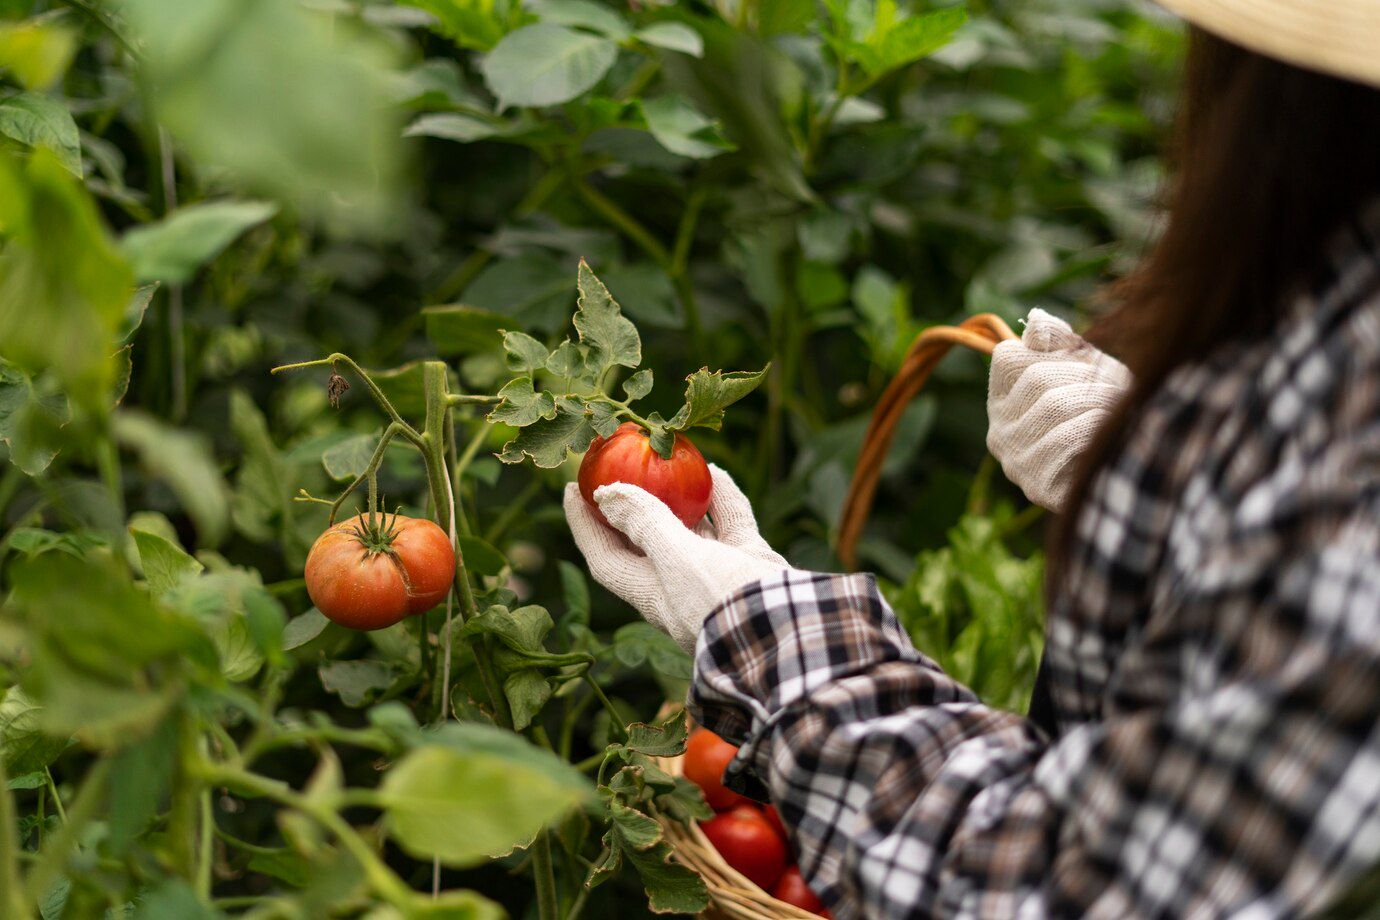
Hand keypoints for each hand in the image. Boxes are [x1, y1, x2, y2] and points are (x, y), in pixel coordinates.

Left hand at [563, 465, 790, 652]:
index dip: (585, 526)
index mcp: (653, 595)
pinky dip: (722, 498)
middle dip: (630, 505)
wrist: (797, 635)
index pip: (606, 557)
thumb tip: (605, 494)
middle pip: (645, 540)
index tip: (572, 490)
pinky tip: (715, 471)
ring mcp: (719, 576)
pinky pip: (731, 524)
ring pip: (691, 529)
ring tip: (666, 462)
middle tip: (616, 466)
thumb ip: (645, 523)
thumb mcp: (679, 560)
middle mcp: (682, 587)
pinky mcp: (752, 565)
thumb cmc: (726, 602)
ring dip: (678, 497)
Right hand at [987, 308, 1131, 511]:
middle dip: (1085, 375)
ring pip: (1054, 407)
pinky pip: (1065, 441)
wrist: (1127, 474)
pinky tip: (1111, 432)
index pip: (1009, 357)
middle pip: (1037, 379)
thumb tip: (1036, 318)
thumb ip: (1058, 344)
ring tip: (1119, 406)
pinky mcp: (1037, 486)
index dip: (1054, 351)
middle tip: (1118, 384)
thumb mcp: (1083, 369)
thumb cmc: (1104, 412)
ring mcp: (1014, 461)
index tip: (1087, 360)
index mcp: (1002, 401)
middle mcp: (998, 432)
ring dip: (1098, 401)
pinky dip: (1096, 430)